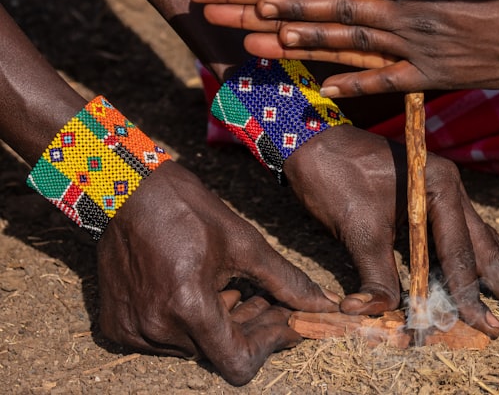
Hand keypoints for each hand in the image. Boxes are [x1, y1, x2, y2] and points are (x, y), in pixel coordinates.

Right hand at [96, 161, 339, 385]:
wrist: (129, 193)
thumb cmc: (189, 211)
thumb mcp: (245, 243)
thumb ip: (286, 281)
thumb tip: (323, 305)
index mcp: (189, 308)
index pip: (239, 363)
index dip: (269, 345)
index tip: (285, 321)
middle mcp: (157, 328)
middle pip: (219, 353)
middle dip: (253, 330)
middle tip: (269, 301)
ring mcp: (133, 331)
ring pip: (195, 348)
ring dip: (222, 326)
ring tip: (235, 291)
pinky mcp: (117, 326)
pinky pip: (164, 341)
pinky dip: (190, 324)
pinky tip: (204, 293)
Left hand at [188, 0, 498, 95]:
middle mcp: (415, 20)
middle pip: (343, 15)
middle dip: (294, 11)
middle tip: (250, 10)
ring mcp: (423, 52)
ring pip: (354, 49)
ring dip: (309, 46)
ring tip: (268, 44)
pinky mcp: (437, 78)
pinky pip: (389, 84)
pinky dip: (356, 85)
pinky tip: (325, 88)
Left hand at [283, 124, 498, 336]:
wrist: (312, 139)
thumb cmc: (332, 175)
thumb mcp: (354, 225)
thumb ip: (375, 272)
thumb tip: (379, 316)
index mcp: (439, 189)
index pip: (461, 254)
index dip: (474, 296)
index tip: (493, 329)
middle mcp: (453, 192)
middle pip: (493, 251)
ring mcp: (450, 197)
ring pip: (493, 246)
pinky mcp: (438, 206)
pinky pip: (477, 238)